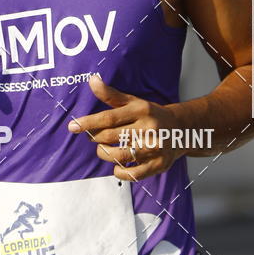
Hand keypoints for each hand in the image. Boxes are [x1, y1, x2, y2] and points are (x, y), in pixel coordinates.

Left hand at [67, 74, 182, 180]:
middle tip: (93, 137)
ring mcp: (154, 147)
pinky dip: (119, 171)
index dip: (89, 123)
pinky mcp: (159, 164)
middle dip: (96, 138)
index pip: (109, 118)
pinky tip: (117, 165)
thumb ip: (111, 95)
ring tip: (104, 149)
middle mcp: (149, 128)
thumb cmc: (150, 115)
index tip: (72, 126)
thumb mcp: (133, 101)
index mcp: (141, 110)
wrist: (181, 130)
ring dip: (104, 153)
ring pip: (118, 155)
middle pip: (111, 137)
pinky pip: (132, 174)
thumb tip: (91, 80)